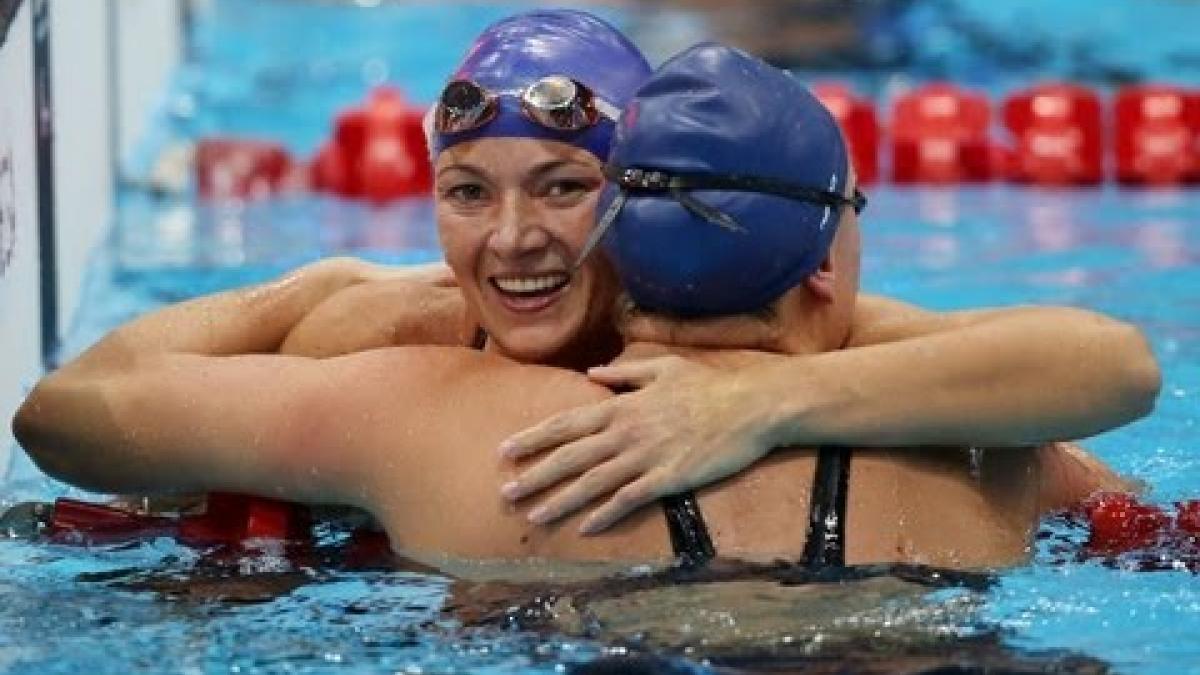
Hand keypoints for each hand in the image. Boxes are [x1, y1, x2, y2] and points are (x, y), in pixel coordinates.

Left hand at [498, 355, 777, 533]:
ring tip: (532, 515)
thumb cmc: (709, 385)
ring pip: (593, 482)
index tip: (505, 450)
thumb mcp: (664, 367)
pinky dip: (604, 514)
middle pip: (571, 456)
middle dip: (535, 474)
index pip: (567, 423)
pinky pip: (629, 500)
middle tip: (504, 492)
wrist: (751, 407)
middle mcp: (627, 432)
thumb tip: (593, 372)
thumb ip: (625, 372)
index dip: (534, 438)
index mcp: (623, 405)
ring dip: (560, 500)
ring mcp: (646, 457)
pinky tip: (584, 528)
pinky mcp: (668, 479)